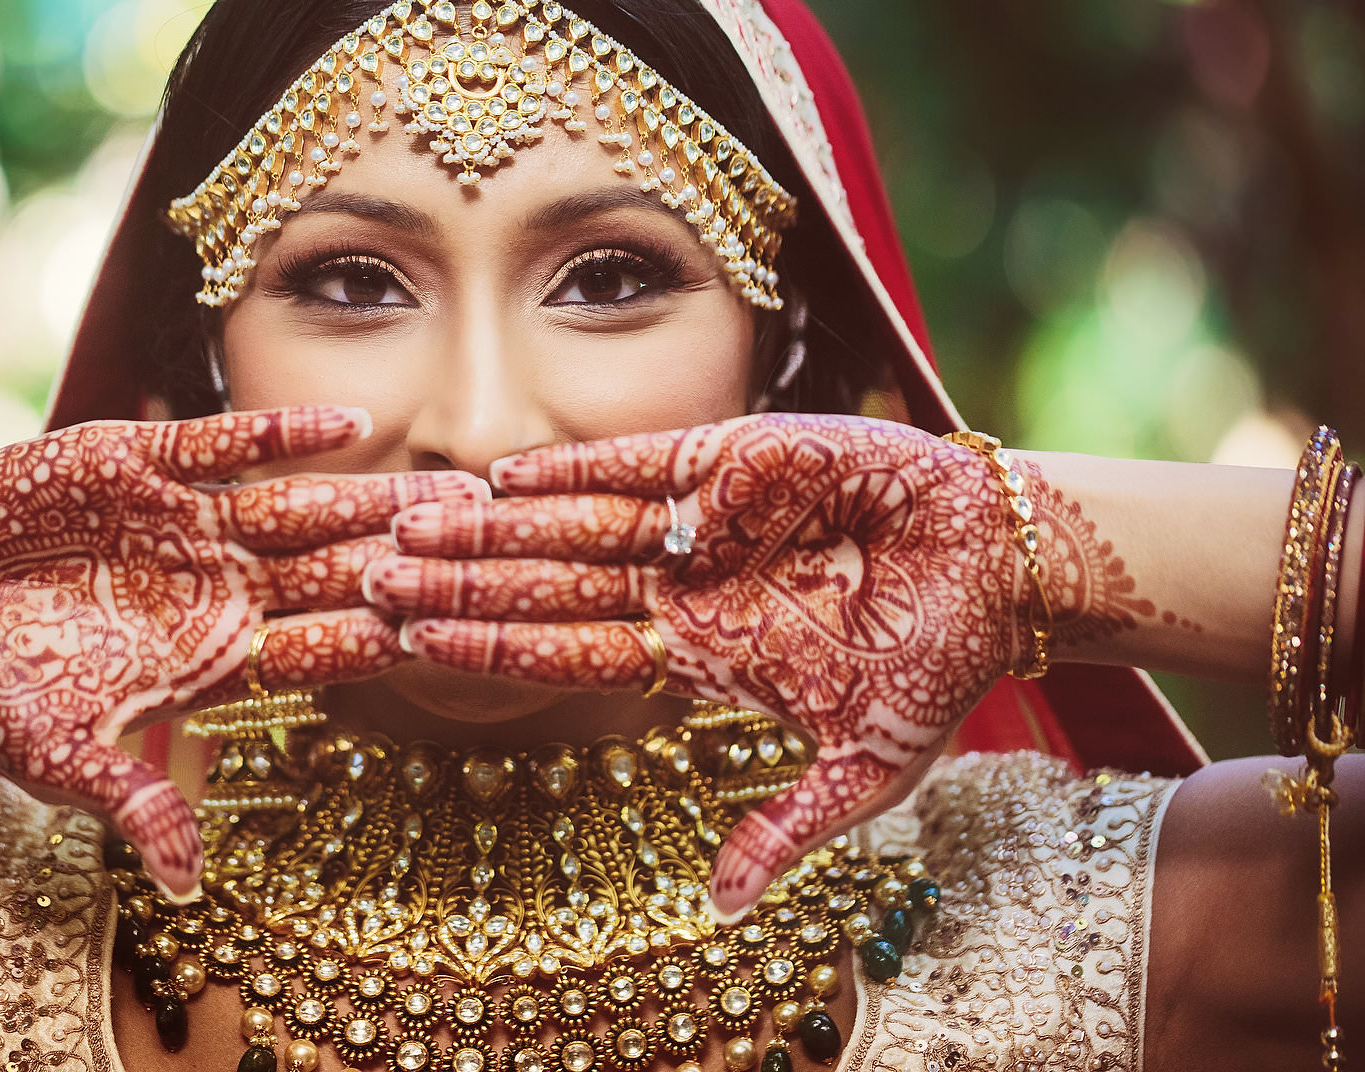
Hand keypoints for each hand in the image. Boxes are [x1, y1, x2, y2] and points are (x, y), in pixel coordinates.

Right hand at [0, 406, 485, 897]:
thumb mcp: (53, 753)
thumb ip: (126, 798)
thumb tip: (183, 883)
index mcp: (213, 659)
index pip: (315, 652)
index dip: (375, 642)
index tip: (444, 639)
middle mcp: (219, 588)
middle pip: (329, 575)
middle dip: (400, 565)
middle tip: (482, 552)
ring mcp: (189, 522)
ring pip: (296, 508)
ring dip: (365, 500)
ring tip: (441, 490)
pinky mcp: (146, 462)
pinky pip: (228, 443)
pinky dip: (283, 433)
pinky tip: (350, 424)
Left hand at [370, 413, 1021, 919]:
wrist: (999, 570)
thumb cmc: (935, 666)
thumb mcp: (862, 766)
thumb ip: (785, 828)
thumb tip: (719, 905)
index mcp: (692, 655)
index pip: (565, 653)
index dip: (489, 647)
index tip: (409, 644)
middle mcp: (676, 588)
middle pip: (545, 586)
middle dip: (460, 582)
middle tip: (368, 578)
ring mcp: (698, 524)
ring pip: (572, 523)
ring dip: (494, 524)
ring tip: (411, 523)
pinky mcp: (734, 460)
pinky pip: (640, 466)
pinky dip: (576, 469)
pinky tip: (506, 473)